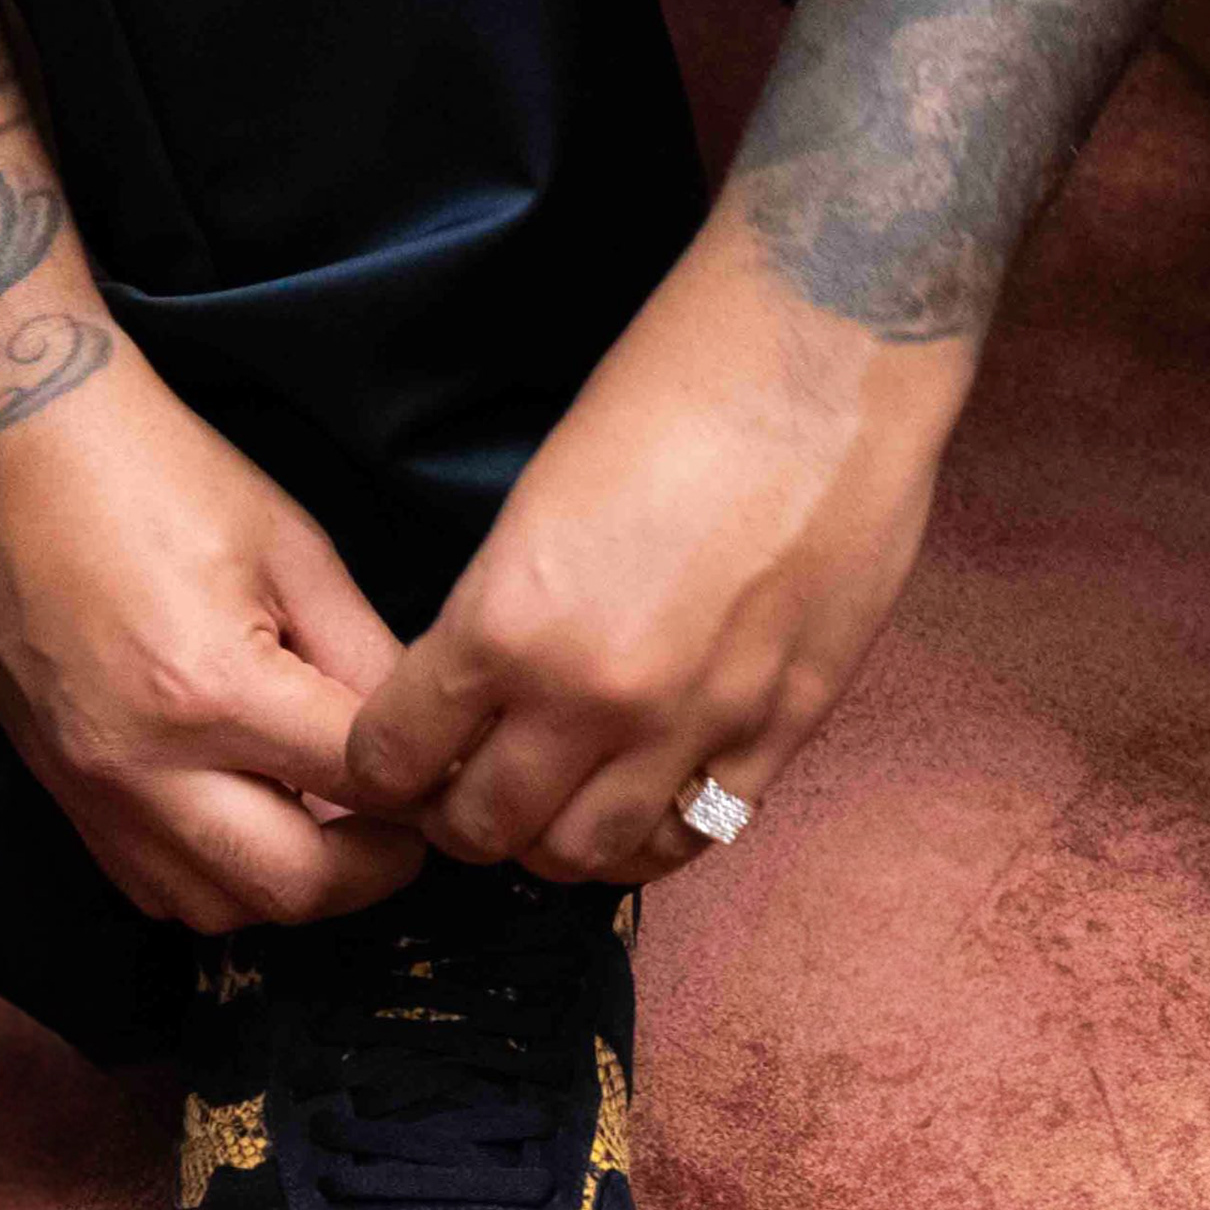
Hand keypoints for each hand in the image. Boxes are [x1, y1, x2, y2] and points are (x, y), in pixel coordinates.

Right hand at [0, 350, 425, 931]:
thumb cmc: (145, 473)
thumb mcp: (292, 549)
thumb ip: (364, 657)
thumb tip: (421, 734)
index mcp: (212, 689)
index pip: (361, 786)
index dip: (427, 789)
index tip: (452, 778)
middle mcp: (142, 764)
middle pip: (293, 888)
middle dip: (373, 867)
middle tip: (405, 820)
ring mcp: (91, 789)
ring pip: (218, 909)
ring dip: (291, 883)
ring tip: (327, 819)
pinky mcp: (60, 791)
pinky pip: (152, 886)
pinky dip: (217, 877)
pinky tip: (248, 817)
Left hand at [344, 228, 971, 885]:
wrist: (825, 353)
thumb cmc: (674, 388)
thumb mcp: (533, 498)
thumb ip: (498, 614)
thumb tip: (472, 693)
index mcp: (508, 626)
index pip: (396, 759)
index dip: (384, 766)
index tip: (398, 754)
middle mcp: (594, 698)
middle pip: (486, 830)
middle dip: (459, 816)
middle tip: (469, 783)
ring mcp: (695, 725)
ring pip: (587, 856)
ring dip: (553, 840)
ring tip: (555, 799)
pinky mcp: (783, 727)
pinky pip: (698, 836)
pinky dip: (654, 835)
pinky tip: (643, 801)